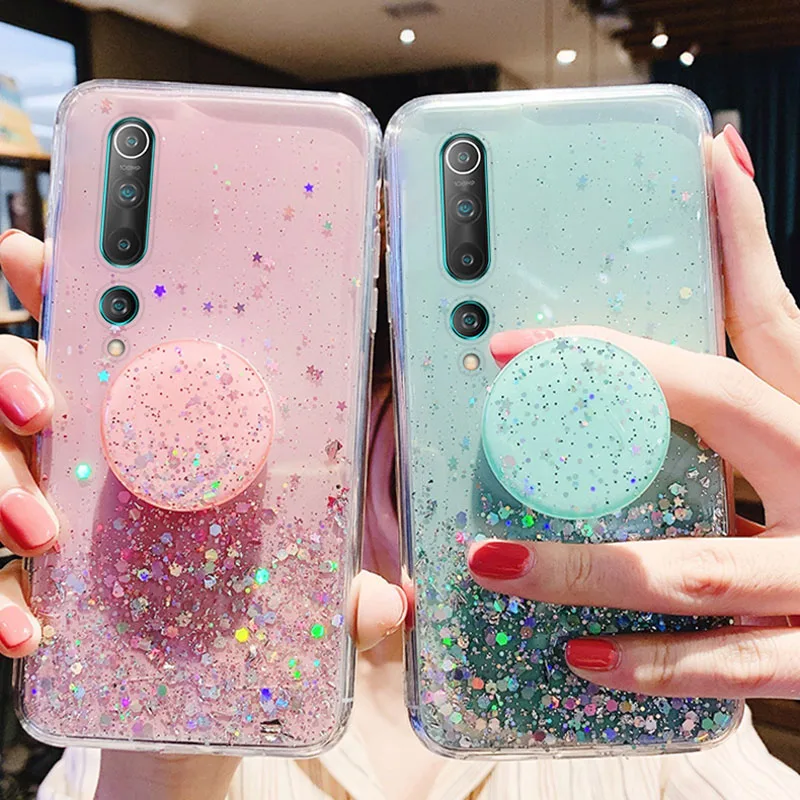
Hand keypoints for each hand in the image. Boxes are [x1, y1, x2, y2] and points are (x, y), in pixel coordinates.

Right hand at [0, 229, 406, 798]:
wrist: (207, 710)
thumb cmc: (264, 619)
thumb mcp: (312, 589)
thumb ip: (344, 592)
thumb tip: (384, 603)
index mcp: (171, 431)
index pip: (111, 346)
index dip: (66, 293)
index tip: (38, 255)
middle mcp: (106, 462)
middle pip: (26, 387)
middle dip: (12, 375)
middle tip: (44, 405)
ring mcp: (65, 520)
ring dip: (1, 482)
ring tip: (40, 529)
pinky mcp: (40, 591)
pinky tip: (24, 628)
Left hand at [468, 127, 799, 699]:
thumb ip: (756, 299)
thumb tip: (715, 160)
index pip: (758, 319)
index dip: (663, 282)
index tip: (532, 317)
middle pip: (725, 408)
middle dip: (614, 385)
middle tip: (499, 367)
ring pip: (705, 566)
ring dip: (592, 569)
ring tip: (493, 564)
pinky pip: (737, 666)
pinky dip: (657, 669)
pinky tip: (581, 663)